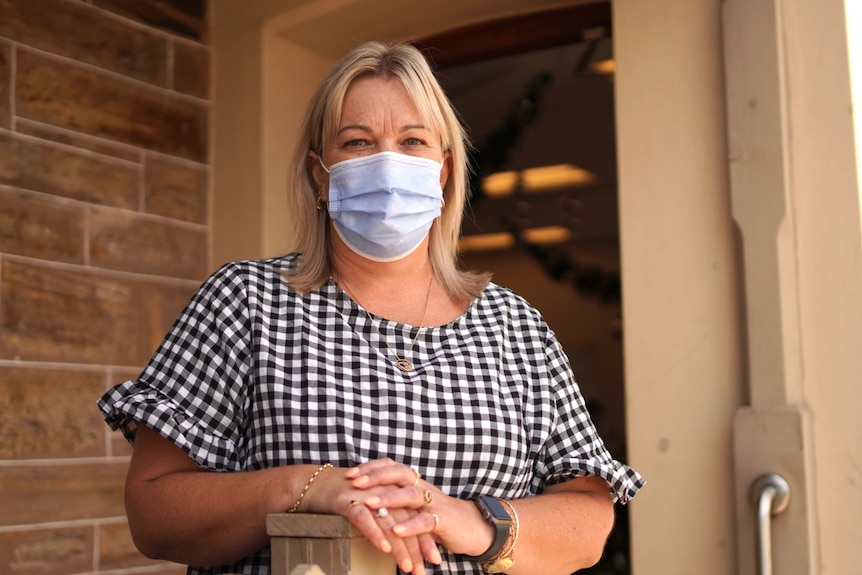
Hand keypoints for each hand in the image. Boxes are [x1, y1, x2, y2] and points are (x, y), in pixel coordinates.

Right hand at [300, 460, 435, 574]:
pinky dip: (375, 533)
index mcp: (392, 489)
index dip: (426, 538)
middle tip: (424, 570)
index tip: (435, 559)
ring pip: (389, 522)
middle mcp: (383, 490)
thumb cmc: (344, 495)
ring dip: (400, 547)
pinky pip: (364, 518)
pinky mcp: (347, 500)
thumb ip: (387, 515)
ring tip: (408, 567)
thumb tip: (400, 542)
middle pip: (406, 521)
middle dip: (417, 547)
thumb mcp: (371, 502)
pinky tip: (384, 548)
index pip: (414, 516)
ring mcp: (366, 494)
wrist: (313, 483)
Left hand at [346, 459, 494, 560]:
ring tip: (367, 503)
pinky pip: (425, 521)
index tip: (350, 473)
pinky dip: (410, 526)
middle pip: (399, 474)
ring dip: (388, 498)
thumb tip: (367, 498)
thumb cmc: (438, 516)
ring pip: (410, 495)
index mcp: (416, 482)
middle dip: (375, 476)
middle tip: (354, 482)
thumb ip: (396, 500)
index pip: (392, 466)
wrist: (473, 528)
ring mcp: (434, 503)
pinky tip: (395, 530)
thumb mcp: (415, 505)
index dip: (371, 468)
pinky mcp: (444, 520)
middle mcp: (424, 488)